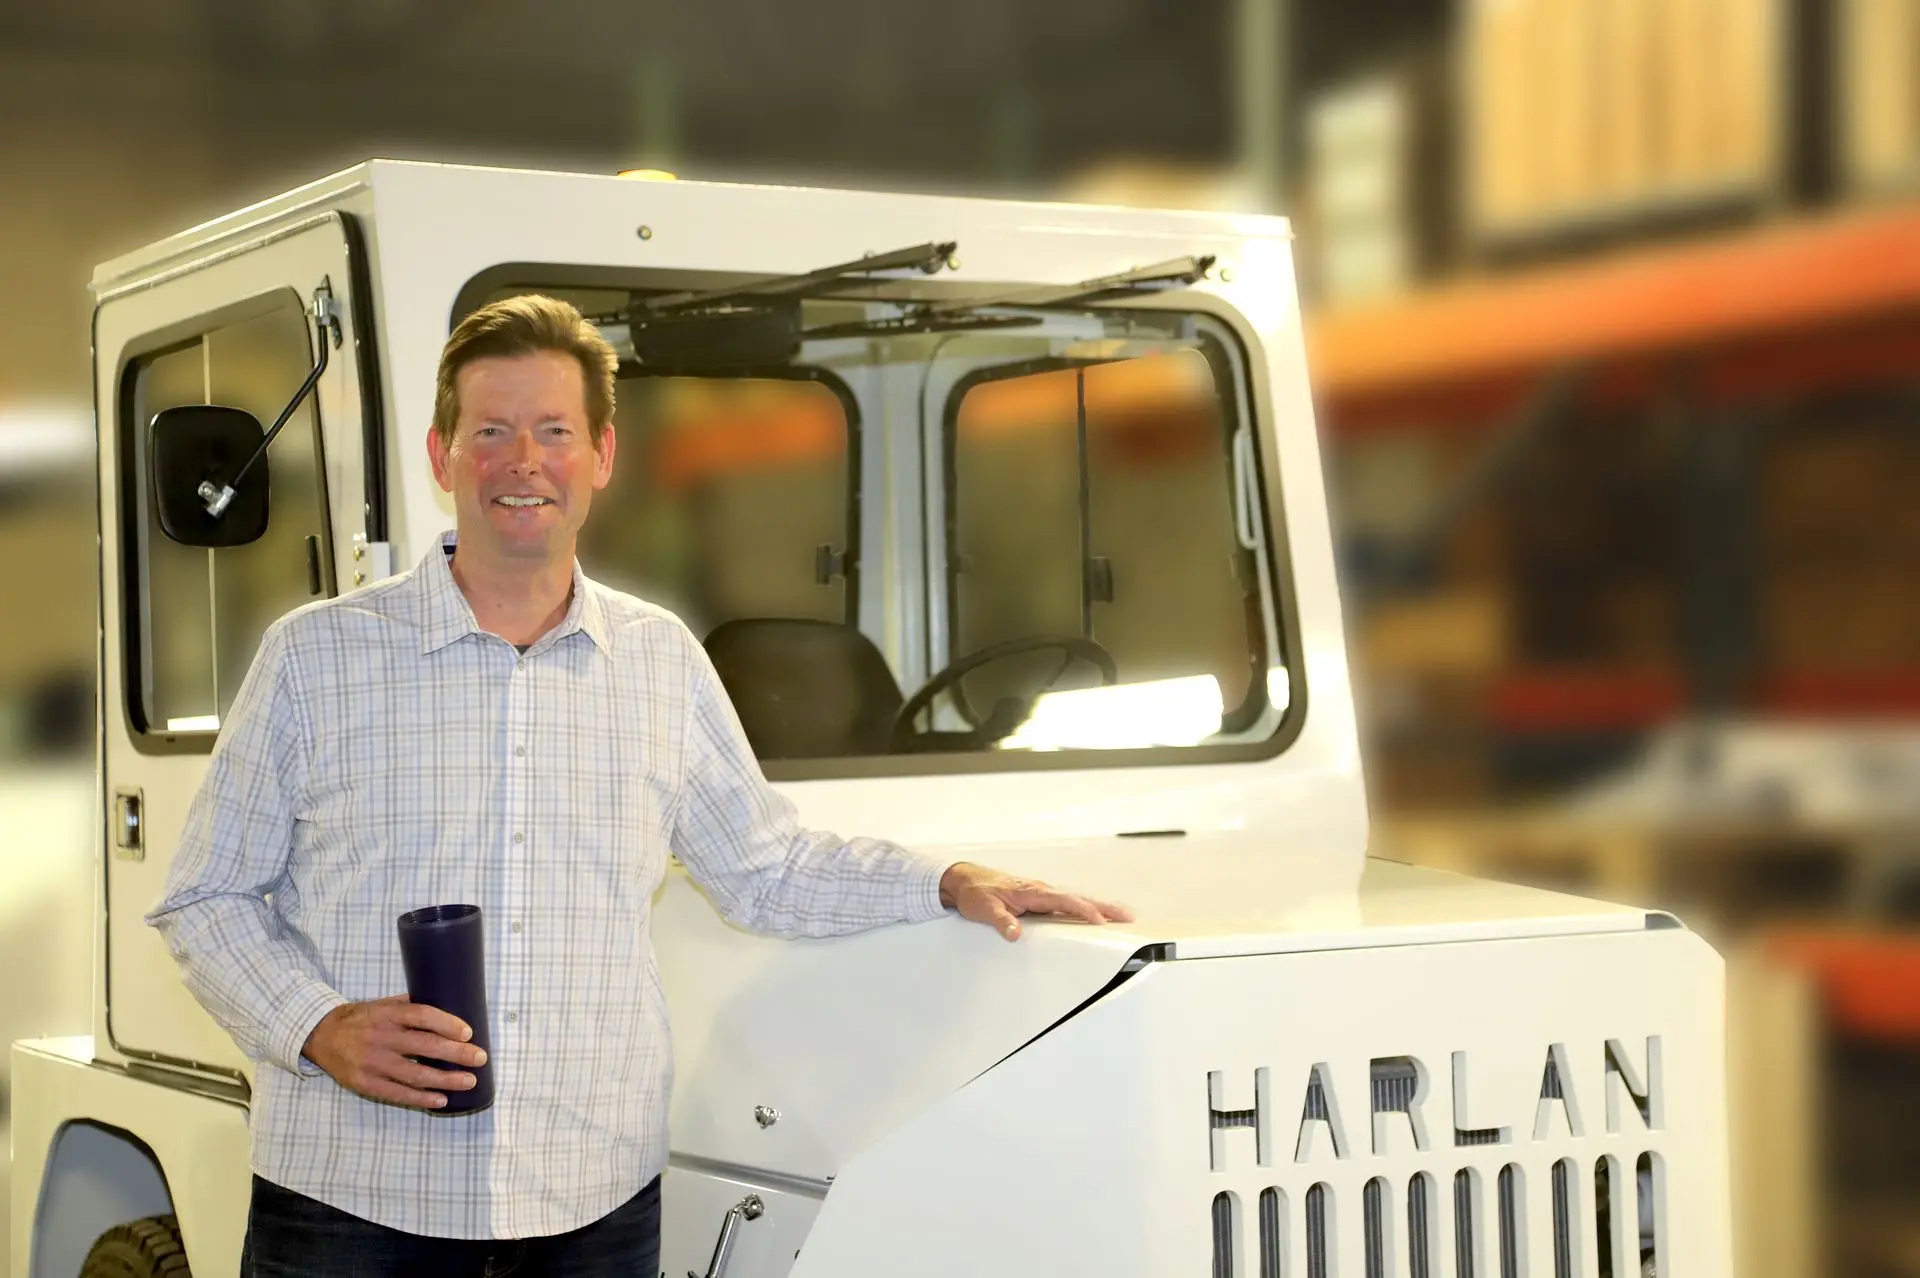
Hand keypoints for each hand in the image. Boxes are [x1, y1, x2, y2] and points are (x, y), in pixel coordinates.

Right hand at [302, 995, 486, 1109]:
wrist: (321, 1035)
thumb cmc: (362, 1018)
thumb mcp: (383, 1004)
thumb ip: (411, 1006)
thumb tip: (450, 1006)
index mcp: (387, 1014)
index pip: (422, 1016)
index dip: (447, 1024)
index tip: (468, 1033)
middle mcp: (380, 1037)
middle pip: (424, 1046)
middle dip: (456, 1053)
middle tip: (480, 1058)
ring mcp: (372, 1063)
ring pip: (415, 1074)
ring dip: (445, 1079)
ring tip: (468, 1081)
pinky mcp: (365, 1083)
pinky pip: (397, 1093)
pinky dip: (421, 1098)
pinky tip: (441, 1099)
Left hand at [938, 862, 1133, 941]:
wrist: (965, 881)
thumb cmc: (976, 894)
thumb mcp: (984, 909)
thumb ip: (1001, 921)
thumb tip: (1014, 934)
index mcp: (1032, 892)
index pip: (1064, 901)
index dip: (1083, 910)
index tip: (1100, 921)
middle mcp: (1041, 891)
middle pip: (1078, 898)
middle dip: (1104, 908)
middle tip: (1127, 917)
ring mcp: (1041, 895)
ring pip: (1075, 901)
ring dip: (1098, 908)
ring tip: (1120, 918)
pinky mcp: (1039, 900)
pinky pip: (1066, 904)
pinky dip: (1084, 909)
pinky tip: (1093, 918)